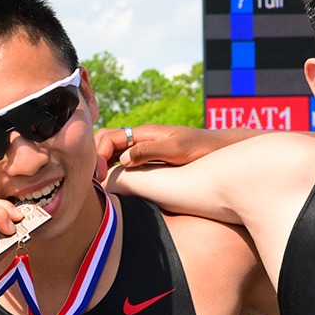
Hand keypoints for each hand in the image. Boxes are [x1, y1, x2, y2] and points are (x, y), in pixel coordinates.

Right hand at [95, 124, 237, 175]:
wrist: (220, 149)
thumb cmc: (202, 148)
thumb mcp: (177, 150)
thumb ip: (150, 151)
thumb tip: (122, 159)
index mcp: (144, 133)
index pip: (109, 137)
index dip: (98, 155)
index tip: (99, 175)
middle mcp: (141, 138)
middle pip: (106, 141)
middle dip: (94, 156)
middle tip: (94, 180)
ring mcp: (144, 146)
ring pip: (113, 150)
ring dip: (101, 162)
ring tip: (97, 182)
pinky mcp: (150, 156)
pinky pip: (124, 158)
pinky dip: (113, 166)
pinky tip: (112, 181)